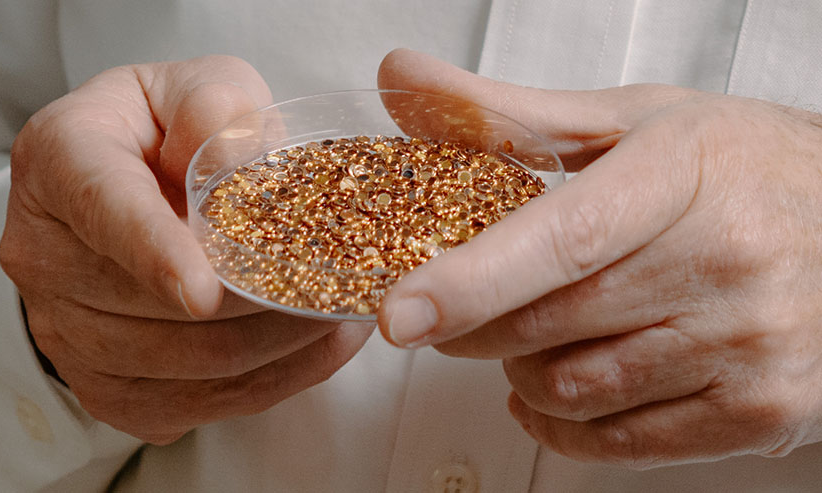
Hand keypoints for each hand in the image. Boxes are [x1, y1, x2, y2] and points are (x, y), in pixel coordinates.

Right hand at [0, 56, 372, 443]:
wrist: (118, 193)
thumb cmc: (161, 132)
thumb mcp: (189, 88)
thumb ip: (214, 102)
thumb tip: (235, 152)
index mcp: (60, 162)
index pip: (104, 211)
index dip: (156, 254)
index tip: (206, 291)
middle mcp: (44, 255)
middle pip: (157, 307)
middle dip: (261, 303)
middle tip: (341, 284)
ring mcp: (67, 332)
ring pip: (189, 365)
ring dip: (279, 346)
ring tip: (342, 311)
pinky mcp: (107, 386)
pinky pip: (199, 404)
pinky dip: (271, 381)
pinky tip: (316, 348)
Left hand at [376, 49, 821, 466]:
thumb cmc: (741, 166)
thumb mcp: (634, 122)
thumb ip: (509, 113)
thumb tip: (403, 79)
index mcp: (684, 176)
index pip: (565, 239)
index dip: (473, 281)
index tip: (402, 312)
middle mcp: (727, 264)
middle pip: (552, 324)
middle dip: (473, 328)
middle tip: (448, 310)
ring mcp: (749, 346)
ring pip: (577, 390)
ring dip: (519, 372)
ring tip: (523, 337)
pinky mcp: (760, 410)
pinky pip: (623, 443)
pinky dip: (563, 426)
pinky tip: (549, 395)